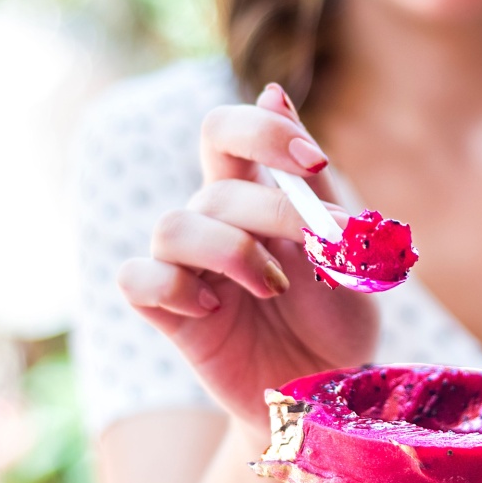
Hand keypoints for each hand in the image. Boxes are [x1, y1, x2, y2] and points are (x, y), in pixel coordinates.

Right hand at [116, 83, 378, 430]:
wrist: (329, 392)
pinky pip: (139, 280)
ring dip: (233, 252)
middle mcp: (213, 223)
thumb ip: (309, 181)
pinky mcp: (170, 315)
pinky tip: (213, 308)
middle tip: (323, 250)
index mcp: (255, 196)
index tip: (314, 165)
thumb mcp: (342, 246)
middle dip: (277, 213)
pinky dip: (175, 288)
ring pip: (173, 226)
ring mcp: (188, 269)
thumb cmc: (337, 314)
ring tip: (273, 288)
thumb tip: (273, 90)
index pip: (226, 131)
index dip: (261, 132)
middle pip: (216, 186)